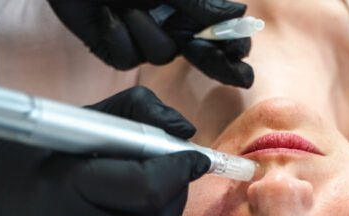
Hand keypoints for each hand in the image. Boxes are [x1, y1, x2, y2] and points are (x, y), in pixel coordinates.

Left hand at [46, 0, 253, 86]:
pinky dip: (116, 36)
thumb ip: (200, 3)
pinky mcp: (115, 49)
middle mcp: (167, 22)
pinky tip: (105, 15)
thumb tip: (237, 13)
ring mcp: (142, 37)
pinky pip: (127, 58)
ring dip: (145, 31)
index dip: (232, 45)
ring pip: (161, 56)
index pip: (217, 30)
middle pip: (201, 54)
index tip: (242, 54)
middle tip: (240, 76)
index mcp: (184, 4)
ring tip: (126, 5)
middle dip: (217, 63)